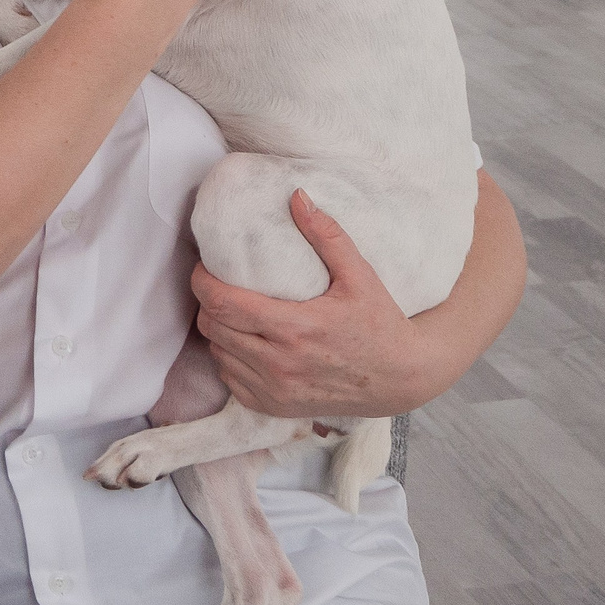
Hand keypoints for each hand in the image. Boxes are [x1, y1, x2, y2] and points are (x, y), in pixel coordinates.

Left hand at [194, 191, 433, 416]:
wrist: (402, 380)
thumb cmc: (381, 324)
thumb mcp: (360, 276)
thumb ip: (327, 235)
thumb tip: (297, 196)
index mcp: (295, 328)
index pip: (222, 303)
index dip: (202, 281)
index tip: (205, 267)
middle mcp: (279, 364)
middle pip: (212, 327)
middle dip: (208, 302)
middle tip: (220, 285)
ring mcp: (275, 390)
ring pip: (217, 353)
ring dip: (219, 331)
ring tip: (234, 312)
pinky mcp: (273, 407)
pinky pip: (230, 379)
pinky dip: (230, 359)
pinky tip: (247, 344)